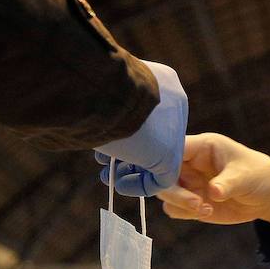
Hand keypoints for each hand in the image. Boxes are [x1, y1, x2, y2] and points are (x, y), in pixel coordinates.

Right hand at [95, 61, 188, 194]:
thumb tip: (95, 116)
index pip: (152, 115)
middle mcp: (174, 103)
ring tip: (107, 176)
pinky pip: (162, 178)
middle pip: (154, 136)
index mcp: (163, 82)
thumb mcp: (104, 87)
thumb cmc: (94, 82)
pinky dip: (141, 185)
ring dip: (129, 170)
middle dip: (128, 153)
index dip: (127, 132)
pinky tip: (118, 184)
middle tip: (104, 163)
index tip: (105, 141)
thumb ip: (109, 101)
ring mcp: (175, 129)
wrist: (101, 86)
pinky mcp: (170, 153)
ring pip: (157, 157)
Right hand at [158, 133, 269, 231]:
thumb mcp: (246, 176)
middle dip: (172, 189)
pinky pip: (173, 208)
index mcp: (201, 147)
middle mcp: (189, 164)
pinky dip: (184, 213)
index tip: (168, 176)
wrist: (267, 196)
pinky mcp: (190, 202)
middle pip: (161, 172)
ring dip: (179, 203)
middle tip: (195, 202)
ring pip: (164, 192)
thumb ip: (228, 183)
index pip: (171, 147)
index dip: (162, 160)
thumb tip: (213, 192)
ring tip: (205, 208)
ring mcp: (188, 183)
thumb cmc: (258, 175)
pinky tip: (207, 211)